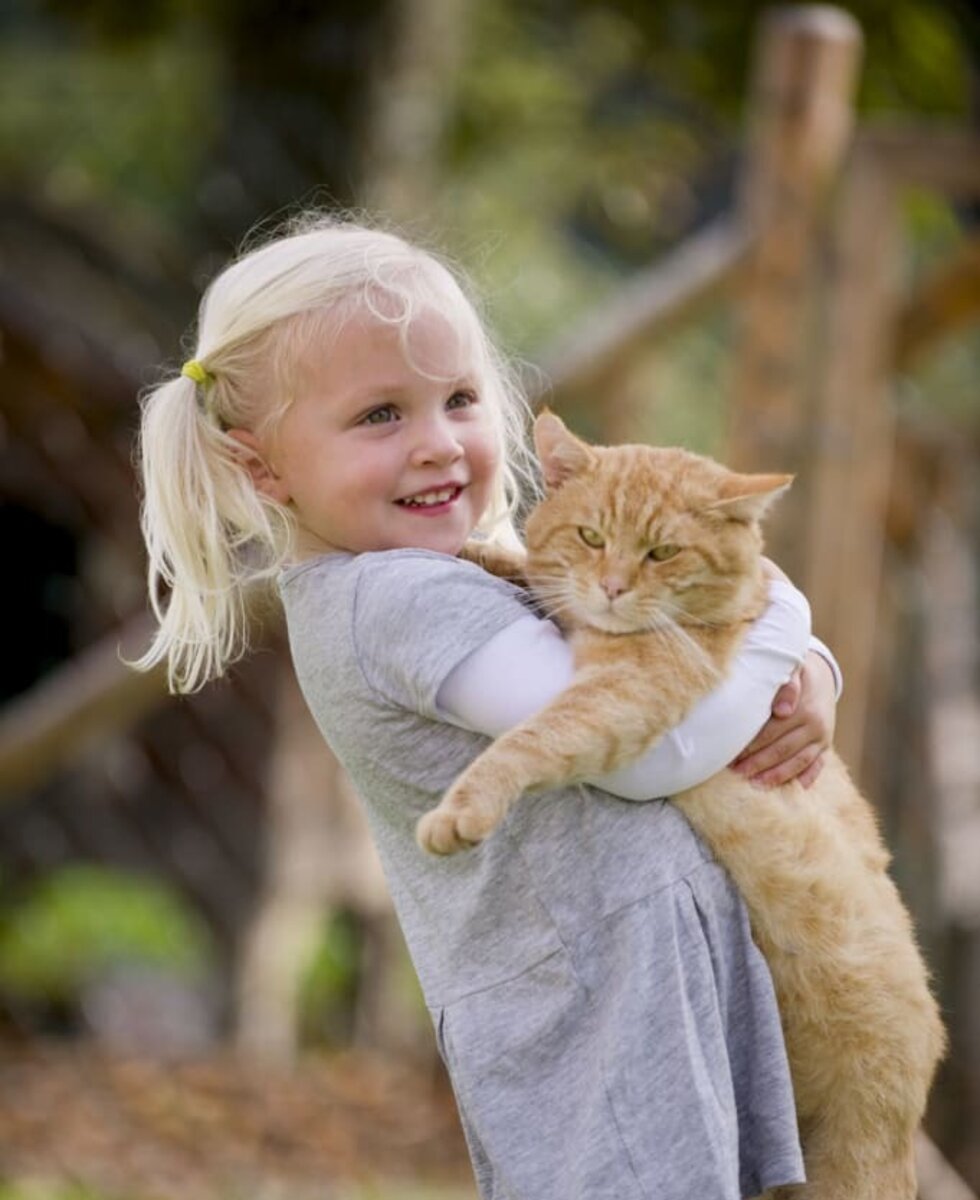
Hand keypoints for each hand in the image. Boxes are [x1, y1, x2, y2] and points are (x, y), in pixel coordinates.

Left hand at [730, 651, 836, 787]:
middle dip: (758, 763)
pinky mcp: (826, 746)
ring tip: (755, 785)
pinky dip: (804, 779)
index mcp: (805, 708)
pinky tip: (789, 790)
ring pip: (798, 762)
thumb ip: (787, 685)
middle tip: (736, 773)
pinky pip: (816, 767)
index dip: (751, 745)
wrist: (822, 675)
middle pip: (782, 750)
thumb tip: (782, 710)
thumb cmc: (796, 672)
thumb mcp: (793, 668)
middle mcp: (816, 726)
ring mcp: (823, 738)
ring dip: (776, 776)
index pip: (772, 732)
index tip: (733, 755)